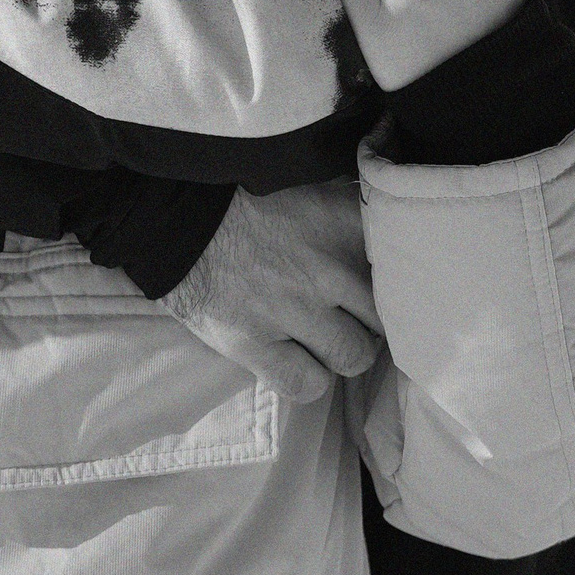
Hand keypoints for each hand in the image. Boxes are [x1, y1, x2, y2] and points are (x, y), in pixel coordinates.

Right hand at [161, 183, 382, 404]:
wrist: (173, 220)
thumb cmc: (242, 205)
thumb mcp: (307, 190)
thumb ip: (353, 209)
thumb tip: (391, 210)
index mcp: (340, 221)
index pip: (401, 263)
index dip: (398, 280)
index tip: (389, 284)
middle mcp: (323, 266)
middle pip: (384, 318)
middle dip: (369, 321)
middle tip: (349, 315)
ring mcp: (290, 308)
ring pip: (352, 356)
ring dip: (340, 351)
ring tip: (320, 338)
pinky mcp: (253, 343)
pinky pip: (307, 384)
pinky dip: (307, 378)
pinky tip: (295, 360)